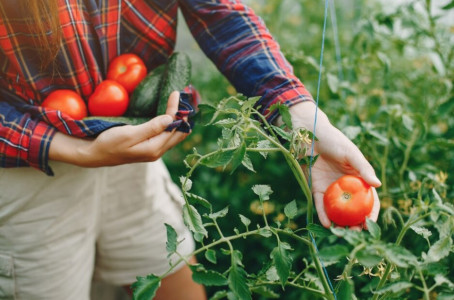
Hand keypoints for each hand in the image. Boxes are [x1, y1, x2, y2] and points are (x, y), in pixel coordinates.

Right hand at [49, 91, 188, 166]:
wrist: (94, 154)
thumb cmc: (109, 143)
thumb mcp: (129, 134)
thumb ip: (151, 128)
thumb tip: (170, 119)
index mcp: (154, 148)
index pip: (173, 127)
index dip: (176, 110)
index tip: (175, 93)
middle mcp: (157, 151)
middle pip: (179, 133)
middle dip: (184, 116)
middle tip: (184, 99)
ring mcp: (153, 151)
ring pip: (174, 136)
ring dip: (179, 121)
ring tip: (180, 105)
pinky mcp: (149, 148)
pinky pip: (166, 136)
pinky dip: (172, 125)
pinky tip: (170, 116)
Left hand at [287, 102, 380, 229]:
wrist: (309, 135)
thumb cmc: (334, 141)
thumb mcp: (351, 154)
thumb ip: (364, 169)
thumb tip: (378, 184)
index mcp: (358, 178)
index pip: (368, 199)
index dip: (371, 212)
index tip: (372, 224)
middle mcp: (345, 186)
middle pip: (352, 209)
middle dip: (355, 223)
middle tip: (356, 234)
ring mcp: (330, 188)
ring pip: (336, 210)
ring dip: (339, 223)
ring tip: (341, 234)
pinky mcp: (315, 188)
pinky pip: (320, 204)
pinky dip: (323, 214)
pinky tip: (327, 223)